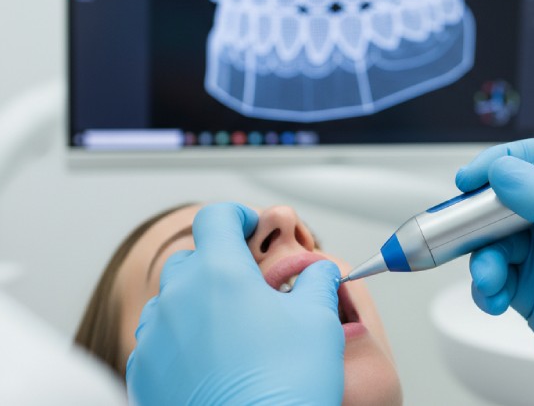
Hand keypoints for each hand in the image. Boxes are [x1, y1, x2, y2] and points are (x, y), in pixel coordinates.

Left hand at [126, 202, 343, 404]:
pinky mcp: (145, 371)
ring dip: (198, 304)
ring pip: (173, 301)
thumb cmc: (285, 385)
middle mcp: (179, 297)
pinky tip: (212, 362)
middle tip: (248, 288)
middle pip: (192, 259)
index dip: (236, 216)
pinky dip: (182, 342)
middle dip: (218, 264)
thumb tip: (319, 270)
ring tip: (231, 331)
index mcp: (221, 273)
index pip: (216, 218)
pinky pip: (160, 341)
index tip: (248, 227)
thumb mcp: (318, 320)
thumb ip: (318, 280)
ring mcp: (156, 335)